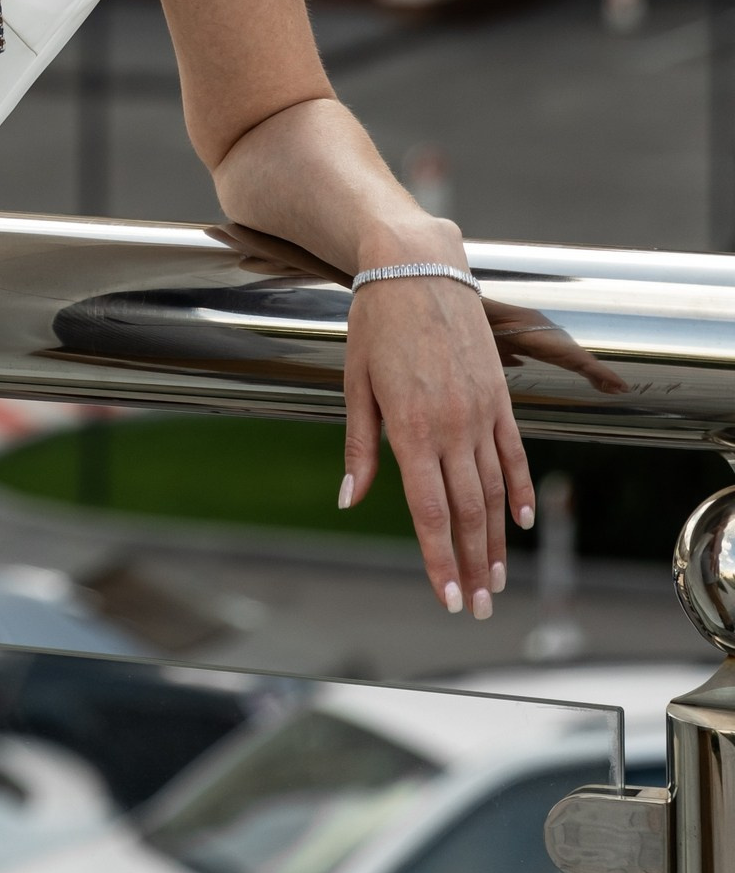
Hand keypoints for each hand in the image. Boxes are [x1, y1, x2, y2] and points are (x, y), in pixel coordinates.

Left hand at [341, 235, 534, 619]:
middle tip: (476, 608)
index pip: (428, 510)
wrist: (416, 264)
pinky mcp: (499, 396)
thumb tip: (350, 499)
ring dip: (495, 540)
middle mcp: (451, 425)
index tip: (446, 597)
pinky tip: (523, 522)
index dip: (437, 558)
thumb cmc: (375, 321)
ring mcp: (481, 411)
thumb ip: (360, 446)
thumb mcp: (356, 382)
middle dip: (471, 565)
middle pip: (466, 511)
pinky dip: (520, 490)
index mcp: (410, 427)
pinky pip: (513, 453)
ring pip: (494, 491)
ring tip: (496, 581)